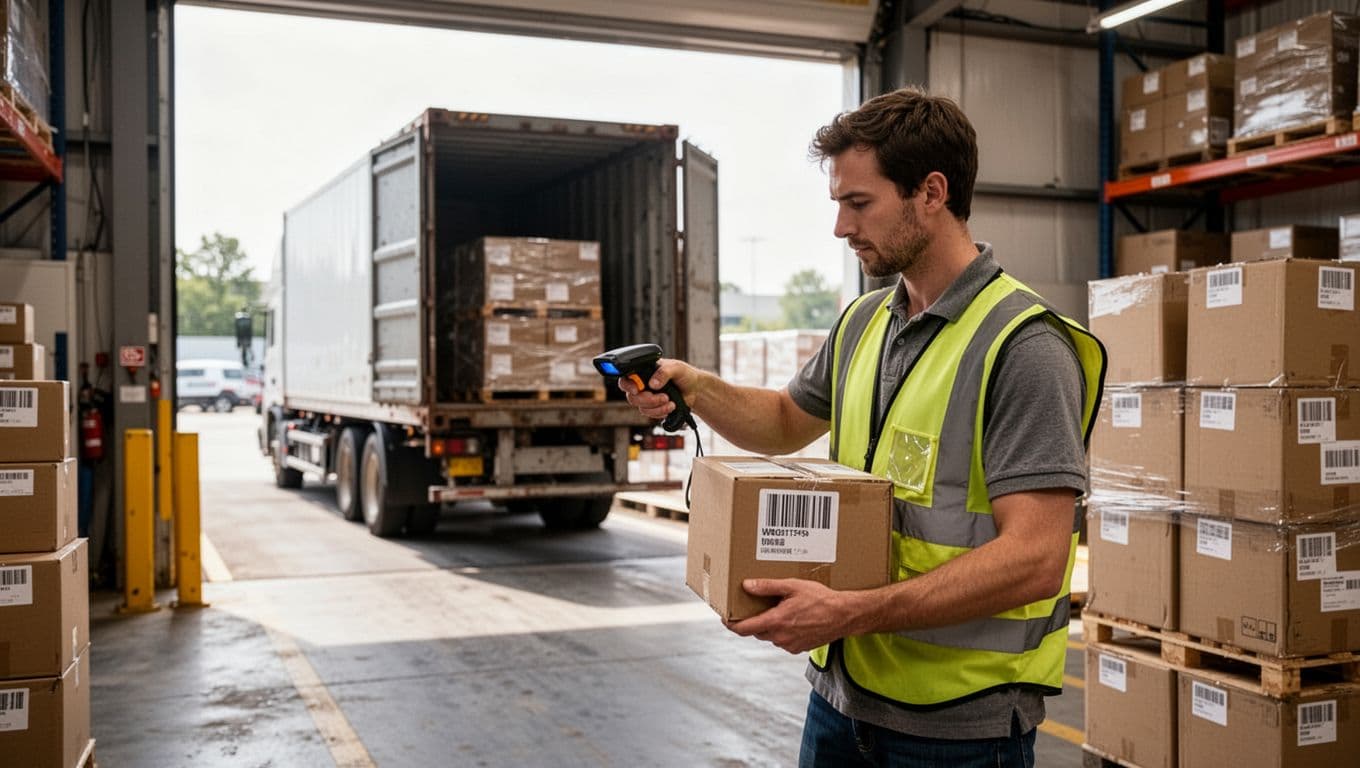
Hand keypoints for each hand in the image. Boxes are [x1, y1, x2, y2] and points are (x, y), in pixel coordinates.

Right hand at [617, 358, 702, 420]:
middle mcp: (643, 385)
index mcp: (644, 372)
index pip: (626, 378)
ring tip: (670, 401)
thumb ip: (663, 372)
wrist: (695, 390)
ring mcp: (647, 398)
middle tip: (664, 397)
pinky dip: (661, 412)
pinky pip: (650, 414)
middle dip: (648, 399)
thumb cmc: (685, 374)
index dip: (627, 385)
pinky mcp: (654, 408)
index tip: (637, 390)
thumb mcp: (676, 368)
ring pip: (642, 408)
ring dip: (657, 407)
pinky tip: (671, 406)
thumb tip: (652, 384)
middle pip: (632, 397)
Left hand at [725, 579, 860, 653]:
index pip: (743, 628)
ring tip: (776, 609)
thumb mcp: (792, 586)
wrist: (844, 616)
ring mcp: (789, 645)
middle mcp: (780, 637)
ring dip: (767, 625)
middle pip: (755, 631)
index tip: (724, 616)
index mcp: (776, 622)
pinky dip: (781, 630)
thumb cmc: (821, 598)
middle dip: (751, 620)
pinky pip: (782, 640)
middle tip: (751, 606)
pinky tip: (791, 618)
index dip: (730, 623)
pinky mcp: (798, 649)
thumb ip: (767, 586)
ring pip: (769, 636)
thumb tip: (747, 585)